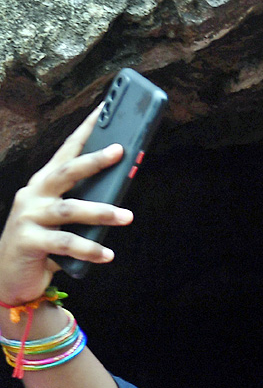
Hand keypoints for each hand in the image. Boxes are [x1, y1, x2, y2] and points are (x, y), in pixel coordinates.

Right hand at [0, 105, 132, 305]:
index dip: (85, 130)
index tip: (105, 110)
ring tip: (127, 216)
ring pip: (69, 209)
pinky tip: (107, 253)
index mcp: (44, 184)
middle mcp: (34, 194)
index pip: (67, 150)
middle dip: (93, 160)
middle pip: (65, 171)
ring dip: (100, 211)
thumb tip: (120, 194)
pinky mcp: (28, 241)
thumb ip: (86, 206)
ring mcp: (28, 216)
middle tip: (120, 151)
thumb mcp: (67, 221)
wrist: (11, 277)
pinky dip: (89, 249)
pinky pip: (64, 243)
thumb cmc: (46, 244)